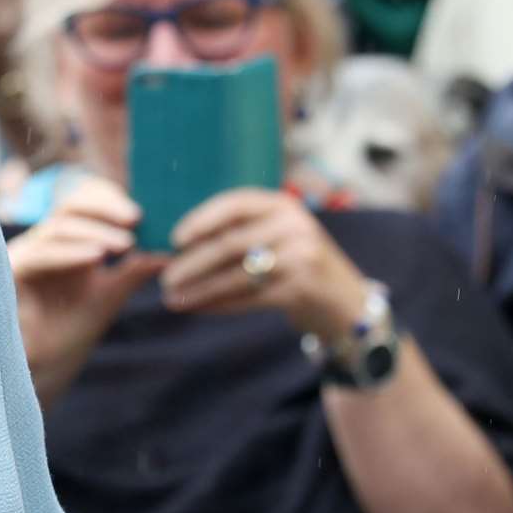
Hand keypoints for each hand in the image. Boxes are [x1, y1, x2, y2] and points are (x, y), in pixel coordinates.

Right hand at [8, 176, 169, 403]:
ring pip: (60, 227)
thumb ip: (134, 271)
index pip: (86, 202)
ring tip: (126, 243)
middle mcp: (45, 240)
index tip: (142, 214)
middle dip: (105, 207)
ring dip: (95, 231)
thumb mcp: (109, 295)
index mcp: (68, 240)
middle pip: (71, 205)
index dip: (110, 200)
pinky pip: (42, 253)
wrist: (42, 368)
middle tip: (137, 218)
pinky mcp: (11, 271)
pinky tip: (97, 258)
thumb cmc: (70, 329)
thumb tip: (170, 252)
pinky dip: (71, 252)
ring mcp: (27, 253)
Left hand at [164, 189, 368, 344]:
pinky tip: (199, 308)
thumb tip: (179, 242)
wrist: (348, 304)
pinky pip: (249, 297)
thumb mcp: (280, 235)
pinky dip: (219, 304)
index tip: (174, 239)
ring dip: (199, 289)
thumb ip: (243, 230)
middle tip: (164, 277)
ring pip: (236, 274)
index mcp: (282, 205)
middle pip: (230, 243)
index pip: (234, 204)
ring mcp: (301, 257)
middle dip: (192, 263)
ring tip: (173, 299)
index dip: (200, 220)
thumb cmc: (299, 265)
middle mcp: (294, 226)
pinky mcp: (302, 289)